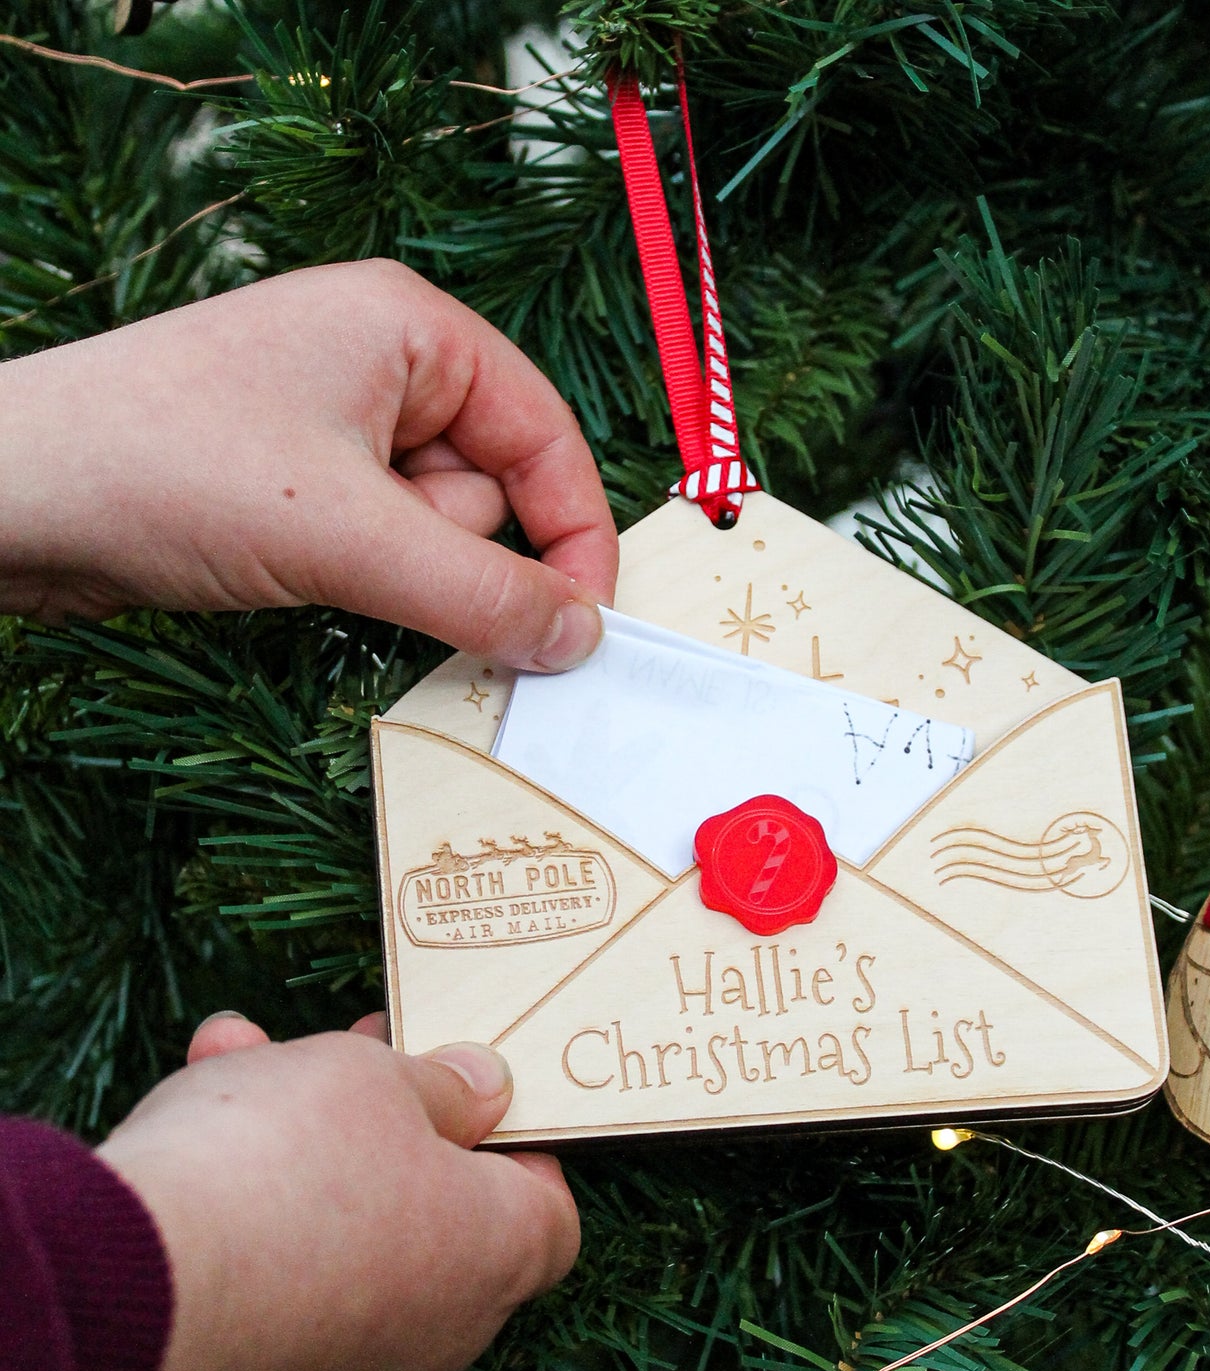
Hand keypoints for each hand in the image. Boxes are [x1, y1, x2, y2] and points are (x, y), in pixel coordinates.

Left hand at [0, 260, 617, 671]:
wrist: (4, 495)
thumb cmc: (165, 467)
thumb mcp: (351, 536)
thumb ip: (483, 592)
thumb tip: (579, 638)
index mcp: (411, 328)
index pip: (547, 436)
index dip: (576, 534)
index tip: (585, 625)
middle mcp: (382, 362)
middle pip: (494, 486)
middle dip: (452, 547)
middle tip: (382, 564)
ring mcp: (337, 421)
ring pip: (436, 525)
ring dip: (396, 565)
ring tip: (306, 550)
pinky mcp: (301, 477)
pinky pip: (383, 540)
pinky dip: (366, 572)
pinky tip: (293, 563)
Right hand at [99, 1012, 579, 1370]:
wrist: (121, 1294)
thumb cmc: (282, 1166)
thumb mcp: (373, 1078)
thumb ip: (442, 1083)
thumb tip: (485, 1090)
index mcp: (493, 1252)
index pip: (548, 1209)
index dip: (519, 1140)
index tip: (471, 1085)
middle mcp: (436, 1332)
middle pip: (435, 1207)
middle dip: (385, 1116)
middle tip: (351, 1052)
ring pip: (340, 1228)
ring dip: (299, 1140)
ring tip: (241, 1055)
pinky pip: (271, 1278)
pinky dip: (244, 1205)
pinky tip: (188, 1123)